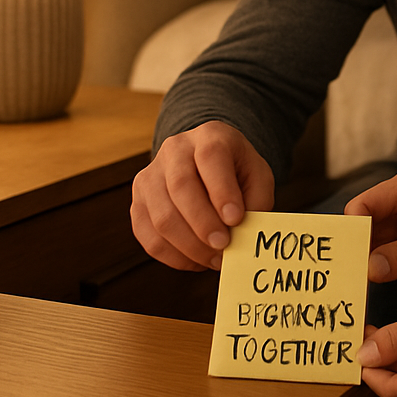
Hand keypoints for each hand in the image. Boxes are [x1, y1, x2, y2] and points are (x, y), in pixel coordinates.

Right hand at [131, 120, 274, 270]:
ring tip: (214, 258)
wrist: (207, 163)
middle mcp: (175, 150)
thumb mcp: (257, 175)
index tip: (236, 219)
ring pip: (161, 216)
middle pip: (181, 187)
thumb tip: (245, 236)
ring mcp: (151, 175)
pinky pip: (148, 235)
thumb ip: (257, 200)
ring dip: (189, 246)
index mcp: (210, 135)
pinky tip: (195, 260)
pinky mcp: (138, 201)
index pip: (211, 157)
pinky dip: (172, 255)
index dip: (222, 190)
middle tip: (224, 246)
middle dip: (203, 223)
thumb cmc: (236, 171)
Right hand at [344, 170, 396, 283]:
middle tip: (344, 276)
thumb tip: (369, 269)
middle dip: (352, 247)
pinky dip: (368, 261)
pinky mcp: (392, 228)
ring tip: (351, 283)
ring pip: (361, 234)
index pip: (362, 206)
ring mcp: (391, 211)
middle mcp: (393, 195)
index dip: (352, 231)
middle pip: (358, 220)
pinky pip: (371, 243)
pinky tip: (363, 280)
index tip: (349, 261)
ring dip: (358, 256)